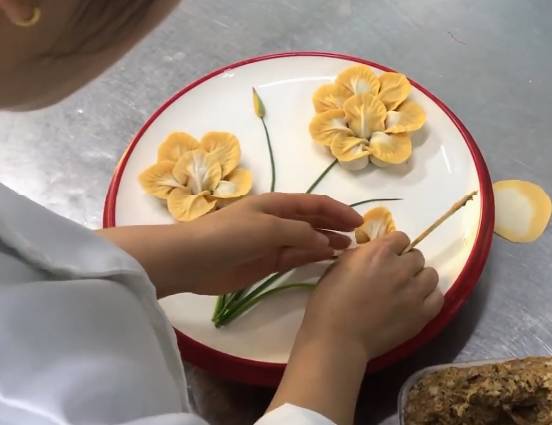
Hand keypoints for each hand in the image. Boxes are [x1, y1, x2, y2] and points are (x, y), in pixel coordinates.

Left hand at [187, 192, 362, 294]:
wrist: (192, 260)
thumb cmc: (229, 235)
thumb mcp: (268, 228)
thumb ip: (300, 233)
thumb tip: (326, 241)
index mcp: (277, 204)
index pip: (315, 204)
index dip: (338, 210)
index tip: (359, 222)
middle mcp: (277, 220)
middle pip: (313, 221)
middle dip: (335, 226)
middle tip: (359, 239)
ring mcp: (271, 242)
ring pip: (306, 240)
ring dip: (326, 243)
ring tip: (348, 250)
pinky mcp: (266, 262)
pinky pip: (295, 257)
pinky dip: (311, 257)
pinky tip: (327, 259)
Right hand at [265, 231, 442, 424]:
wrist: (338, 338)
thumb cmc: (329, 302)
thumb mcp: (339, 266)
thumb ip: (361, 255)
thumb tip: (374, 254)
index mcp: (379, 252)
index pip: (401, 238)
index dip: (394, 248)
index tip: (387, 258)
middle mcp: (401, 268)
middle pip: (417, 257)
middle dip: (406, 264)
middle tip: (394, 278)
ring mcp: (414, 291)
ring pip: (430, 275)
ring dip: (420, 280)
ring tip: (407, 292)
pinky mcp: (422, 314)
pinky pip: (437, 298)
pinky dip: (429, 298)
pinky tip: (416, 304)